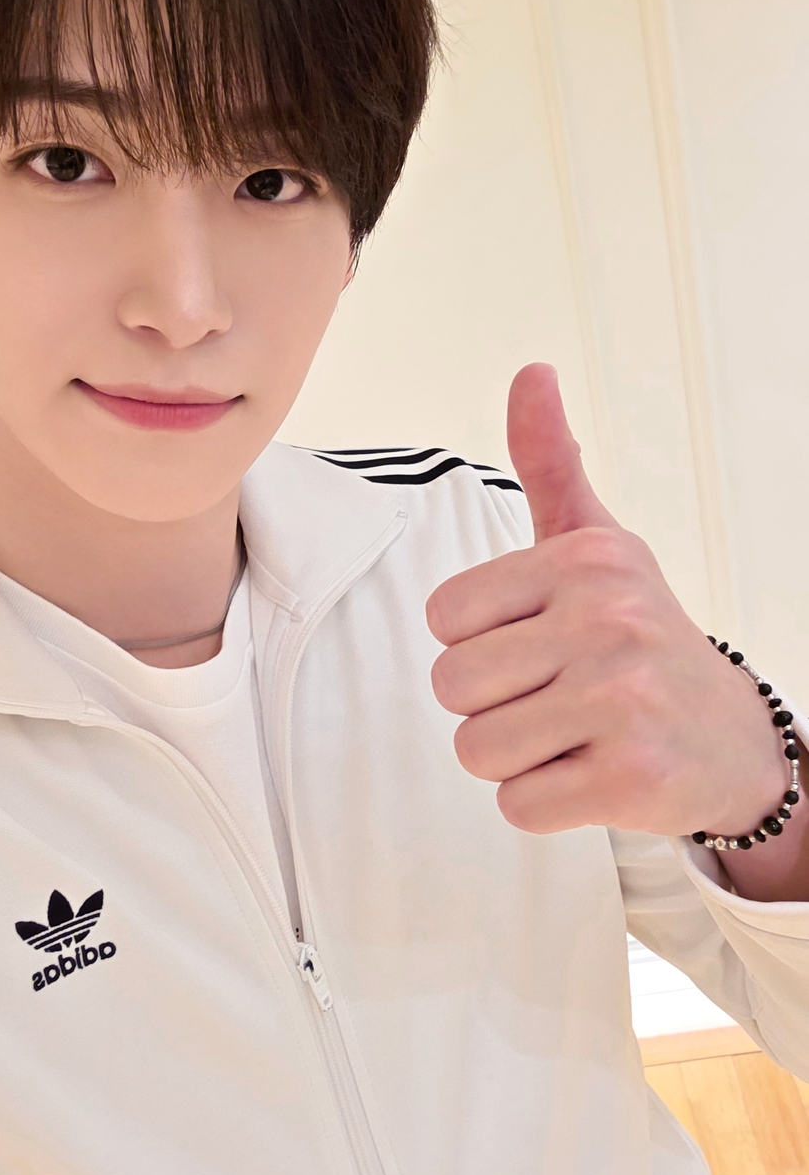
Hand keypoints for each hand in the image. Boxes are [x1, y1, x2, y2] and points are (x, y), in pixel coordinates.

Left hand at [426, 363, 786, 837]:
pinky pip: (517, 804)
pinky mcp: (631, 778)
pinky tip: (590, 773)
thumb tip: (531, 370)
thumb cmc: (639, 634)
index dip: (477, 645)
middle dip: (490, 706)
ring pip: (476, 750)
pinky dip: (542, 801)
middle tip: (554, 698)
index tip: (536, 645)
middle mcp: (606, 621)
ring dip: (513, 757)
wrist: (732, 738)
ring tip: (570, 734)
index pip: (442, 619)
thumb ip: (551, 463)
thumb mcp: (597, 543)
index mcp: (584, 561)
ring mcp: (622, 701)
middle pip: (451, 688)